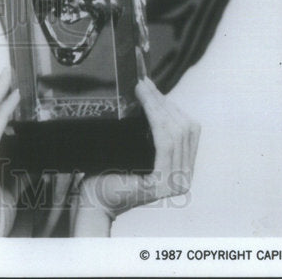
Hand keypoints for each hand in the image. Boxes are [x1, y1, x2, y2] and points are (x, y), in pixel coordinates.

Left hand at [71, 77, 199, 235]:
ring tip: (142, 89)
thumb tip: (149, 91)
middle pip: (184, 128)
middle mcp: (184, 179)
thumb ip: (150, 128)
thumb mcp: (136, 146)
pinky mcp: (163, 184)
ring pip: (175, 132)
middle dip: (163, 102)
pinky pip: (165, 144)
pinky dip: (156, 119)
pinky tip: (146, 105)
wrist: (94, 199)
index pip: (187, 130)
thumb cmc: (111, 171)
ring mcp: (176, 183)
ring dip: (158, 106)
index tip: (150, 86)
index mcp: (183, 170)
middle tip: (143, 83)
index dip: (171, 105)